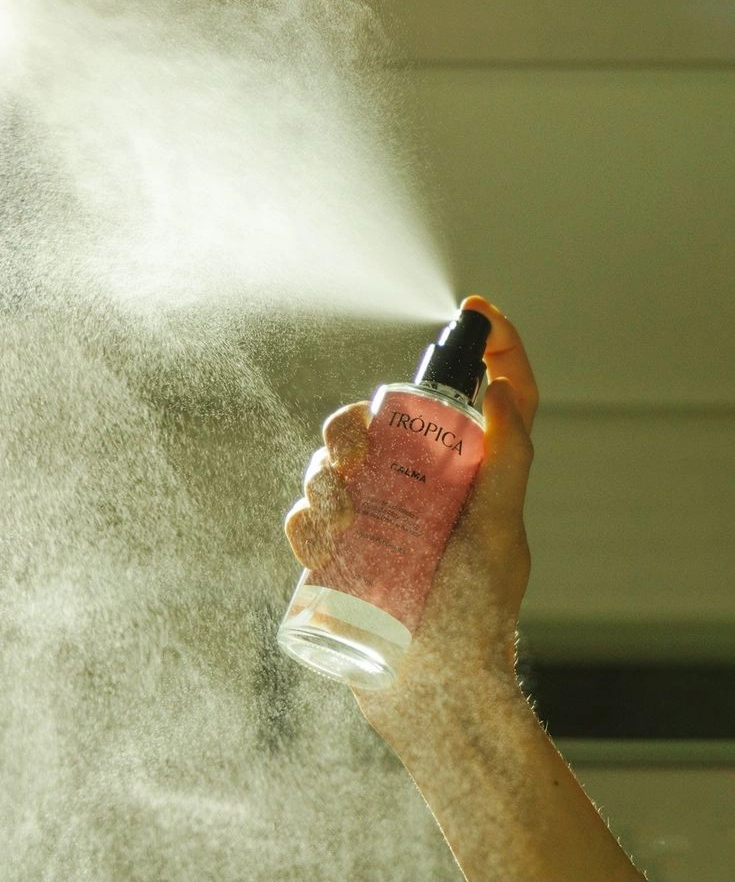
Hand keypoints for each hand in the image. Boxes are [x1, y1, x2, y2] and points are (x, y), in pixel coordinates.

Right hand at [285, 296, 537, 737]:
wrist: (433, 696)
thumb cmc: (477, 618)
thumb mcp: (500, 533)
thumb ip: (508, 459)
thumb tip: (505, 385)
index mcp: (459, 477)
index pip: (474, 400)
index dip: (482, 348)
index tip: (474, 311)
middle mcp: (412, 489)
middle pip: (372, 426)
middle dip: (351, 424)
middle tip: (353, 447)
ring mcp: (370, 522)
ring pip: (328, 467)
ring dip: (322, 475)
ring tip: (341, 515)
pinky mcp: (336, 556)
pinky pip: (304, 519)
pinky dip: (305, 520)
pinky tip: (319, 542)